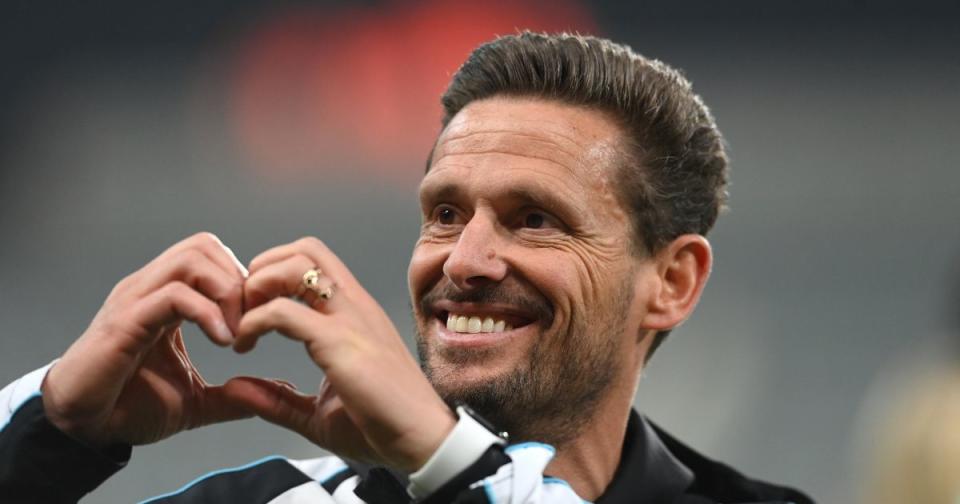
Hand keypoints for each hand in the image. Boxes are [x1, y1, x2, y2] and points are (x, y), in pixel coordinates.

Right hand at [41, 232, 254, 446]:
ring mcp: (135, 300)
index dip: (243, 280)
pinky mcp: (124, 322)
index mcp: (166, 297)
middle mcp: (149, 289)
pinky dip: (207, 313)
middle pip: (204, 244)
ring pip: (190, 259)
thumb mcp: (195, 402)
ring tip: (235, 332)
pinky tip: (222, 341)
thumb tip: (268, 396)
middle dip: (238, 279)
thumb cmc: (128, 407)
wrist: (84, 429)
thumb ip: (230, 396)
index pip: (211, 254)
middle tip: (251, 321)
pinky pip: (173, 295)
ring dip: (226, 292)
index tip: (258, 320)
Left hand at [223, 237, 455, 471]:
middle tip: (245, 309)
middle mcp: (355, 306)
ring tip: (244, 324)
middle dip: (263, 268)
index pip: (314, 262)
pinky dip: (254, 322)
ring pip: (296, 266)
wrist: (425, 443)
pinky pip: (285, 313)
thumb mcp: (319, 413)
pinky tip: (245, 346)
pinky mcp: (341, 343)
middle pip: (305, 249)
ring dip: (257, 286)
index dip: (273, 275)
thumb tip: (234, 388)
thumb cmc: (384, 426)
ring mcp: (351, 320)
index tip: (251, 312)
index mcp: (355, 314)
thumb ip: (278, 399)